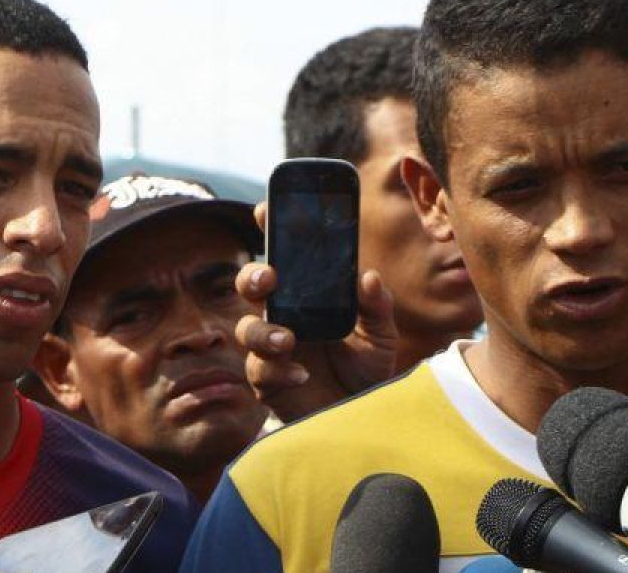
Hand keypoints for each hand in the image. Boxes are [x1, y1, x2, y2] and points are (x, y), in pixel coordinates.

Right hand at [236, 202, 398, 422]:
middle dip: (252, 276)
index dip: (271, 231)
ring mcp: (271, 348)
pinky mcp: (268, 382)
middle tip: (269, 278)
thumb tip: (368, 277)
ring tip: (288, 339)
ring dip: (262, 330)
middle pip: (250, 285)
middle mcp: (283, 314)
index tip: (265, 210)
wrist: (364, 415)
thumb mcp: (381, 334)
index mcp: (306, 294)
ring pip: (246, 328)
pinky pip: (260, 371)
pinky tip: (302, 374)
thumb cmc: (368, 368)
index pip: (283, 255)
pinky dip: (279, 370)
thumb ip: (376, 306)